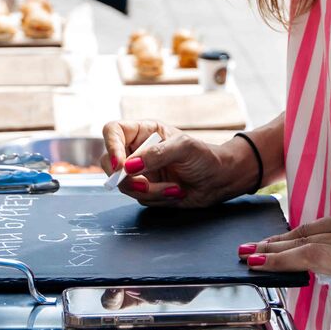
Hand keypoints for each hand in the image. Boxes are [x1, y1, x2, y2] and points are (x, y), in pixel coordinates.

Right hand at [100, 119, 257, 208]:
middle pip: (110, 162)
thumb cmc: (205, 156)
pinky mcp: (147, 190)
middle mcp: (137, 150)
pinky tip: (177, 192)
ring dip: (150, 191)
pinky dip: (158, 198)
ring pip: (124, 185)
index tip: (121, 166)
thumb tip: (128, 167)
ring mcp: (140, 171)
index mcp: (143, 131)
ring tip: (176, 188)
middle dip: (126, 178)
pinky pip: (139, 198)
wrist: (220, 180)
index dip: (111, 146)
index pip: (113, 131)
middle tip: (144, 185)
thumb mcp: (183, 148)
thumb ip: (156, 154)